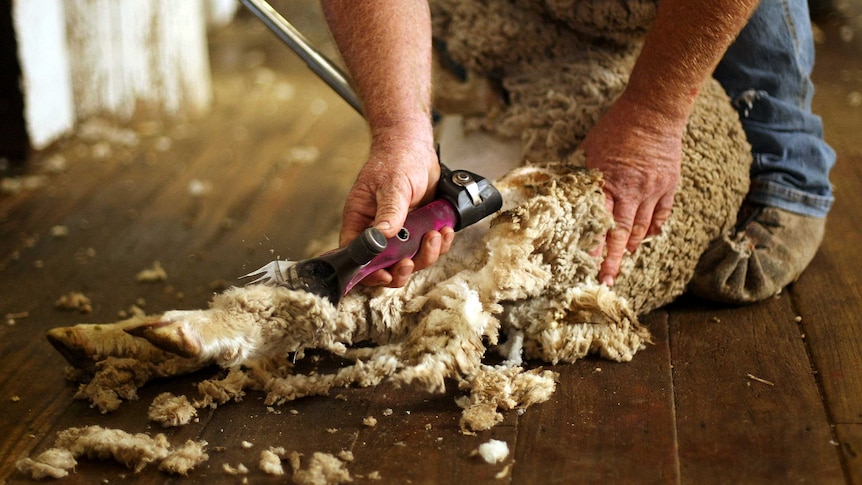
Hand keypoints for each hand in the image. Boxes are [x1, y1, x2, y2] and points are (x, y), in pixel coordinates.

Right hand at [339, 133, 454, 287]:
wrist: (415, 148)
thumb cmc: (396, 160)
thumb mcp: (392, 185)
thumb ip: (389, 212)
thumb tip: (382, 237)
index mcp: (361, 221)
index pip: (357, 255)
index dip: (369, 271)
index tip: (385, 273)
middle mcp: (379, 230)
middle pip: (386, 265)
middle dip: (400, 270)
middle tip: (411, 262)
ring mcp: (401, 232)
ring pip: (411, 259)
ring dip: (425, 255)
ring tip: (435, 235)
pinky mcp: (419, 229)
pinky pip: (429, 247)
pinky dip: (440, 244)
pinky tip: (445, 230)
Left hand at [581, 95, 682, 285]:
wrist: (654, 112)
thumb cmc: (617, 127)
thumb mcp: (591, 149)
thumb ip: (587, 175)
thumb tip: (574, 193)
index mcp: (610, 182)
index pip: (600, 222)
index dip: (594, 244)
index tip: (587, 263)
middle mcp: (633, 191)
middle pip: (621, 233)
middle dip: (612, 258)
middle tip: (606, 278)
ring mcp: (653, 190)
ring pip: (642, 228)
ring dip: (630, 246)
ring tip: (621, 260)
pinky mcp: (669, 186)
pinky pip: (661, 216)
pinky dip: (651, 230)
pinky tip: (643, 239)